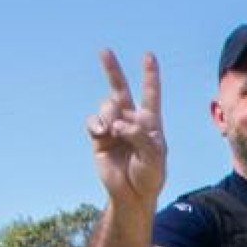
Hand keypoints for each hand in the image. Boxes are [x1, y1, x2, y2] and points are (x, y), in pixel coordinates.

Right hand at [86, 50, 165, 207]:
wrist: (132, 195)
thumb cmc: (150, 176)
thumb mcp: (153, 157)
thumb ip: (139, 135)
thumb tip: (118, 123)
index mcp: (150, 122)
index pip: (150, 94)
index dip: (150, 75)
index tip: (148, 56)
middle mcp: (131, 120)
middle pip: (121, 90)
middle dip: (112, 70)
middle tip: (104, 51)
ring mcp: (114, 128)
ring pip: (106, 106)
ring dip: (109, 114)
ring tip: (114, 132)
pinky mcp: (99, 138)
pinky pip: (93, 122)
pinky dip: (96, 124)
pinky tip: (102, 133)